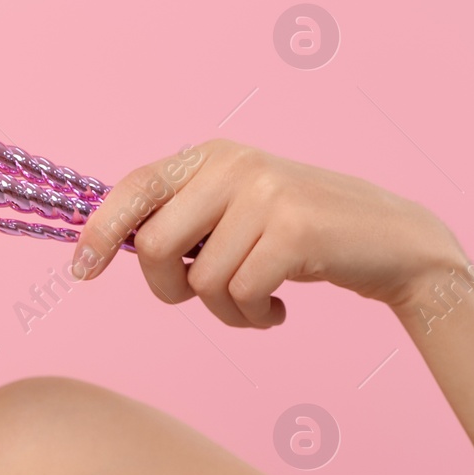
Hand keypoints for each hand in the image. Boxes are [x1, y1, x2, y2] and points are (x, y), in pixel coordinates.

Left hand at [66, 138, 467, 327]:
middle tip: (201, 297)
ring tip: (253, 303)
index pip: (133, 188)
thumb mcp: (233, 213)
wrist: (391, 241)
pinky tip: (276, 310)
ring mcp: (266, 193)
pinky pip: (240, 293)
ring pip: (201, 279)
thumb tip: (103, 246)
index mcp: (209, 157)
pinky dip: (251, 317)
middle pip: (155, 246)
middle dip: (169, 289)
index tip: (81, 271)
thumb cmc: (298, 237)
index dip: (99, 231)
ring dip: (222, 310)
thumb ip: (180, 220)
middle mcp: (233, 165)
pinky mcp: (295, 230)